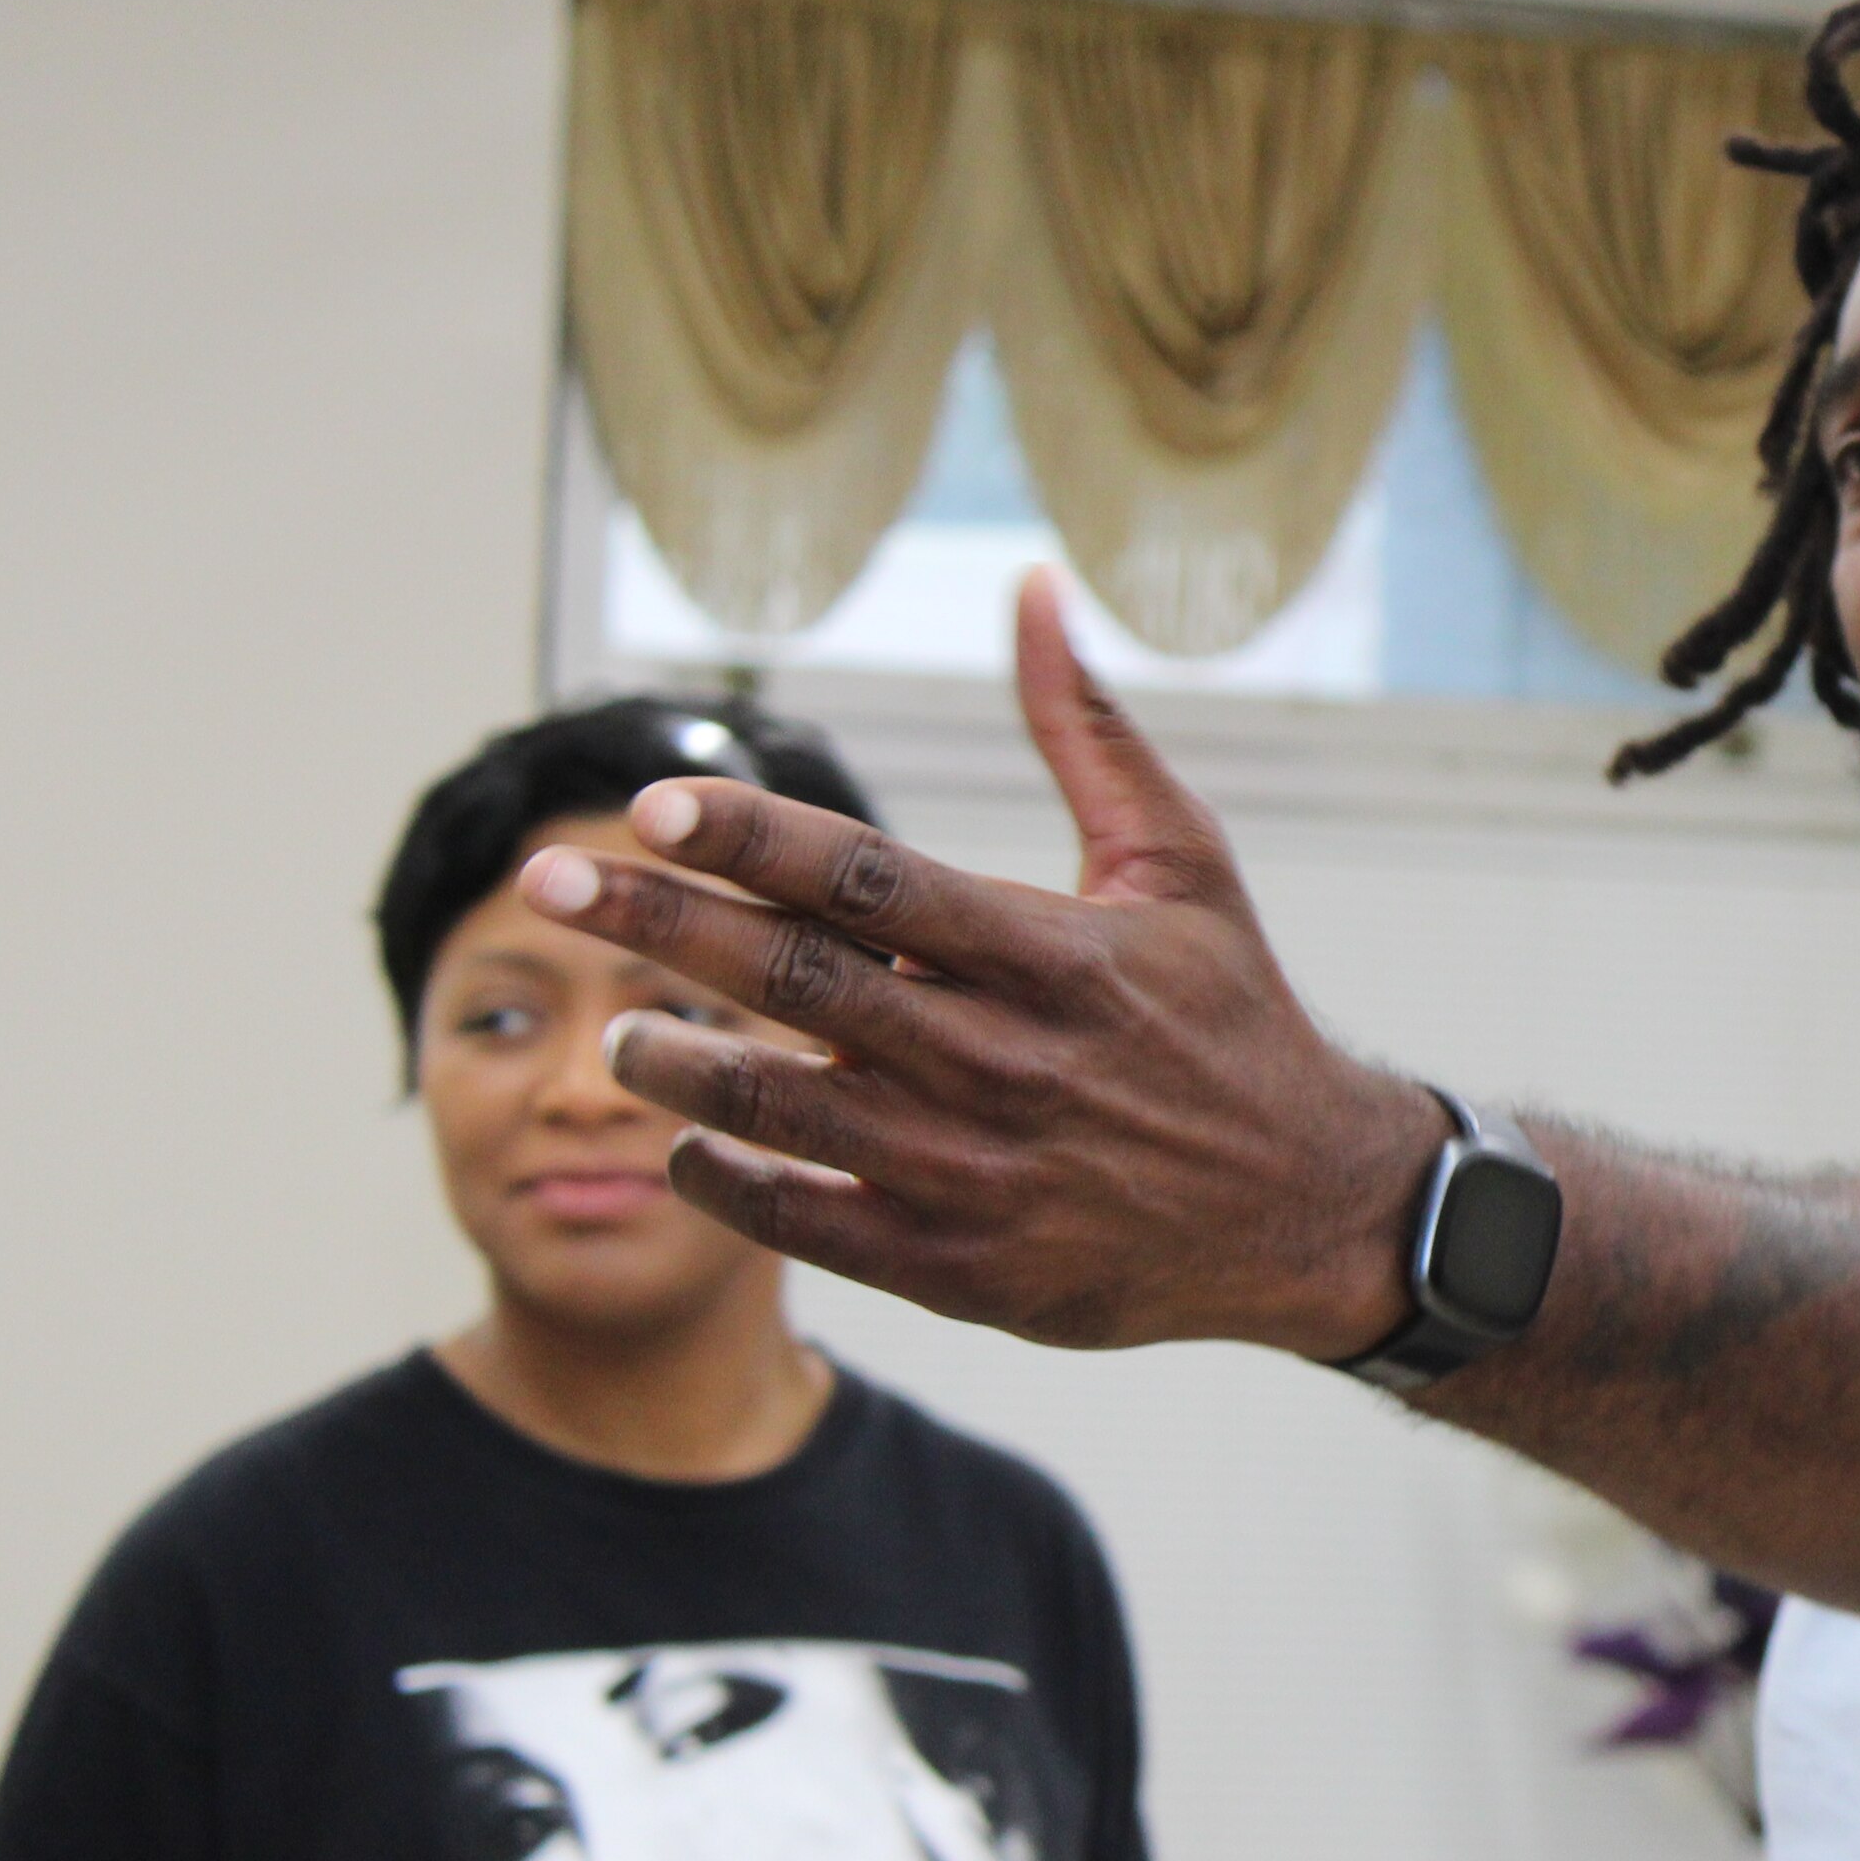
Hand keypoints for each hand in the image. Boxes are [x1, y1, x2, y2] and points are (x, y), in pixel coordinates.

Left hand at [525, 577, 1435, 1356]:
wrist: (1311, 1211)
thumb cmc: (1230, 1018)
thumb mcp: (1180, 865)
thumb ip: (1087, 730)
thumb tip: (1030, 589)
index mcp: (1053, 955)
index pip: (869, 880)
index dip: (752, 837)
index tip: (654, 802)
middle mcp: (1008, 1062)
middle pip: (795, 981)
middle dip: (656, 922)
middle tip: (549, 876)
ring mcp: (982, 1175)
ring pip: (784, 1103)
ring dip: (676, 1061)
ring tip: (615, 1027)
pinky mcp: (968, 1271)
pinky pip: (809, 1222)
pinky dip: (730, 1179)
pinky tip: (692, 1142)